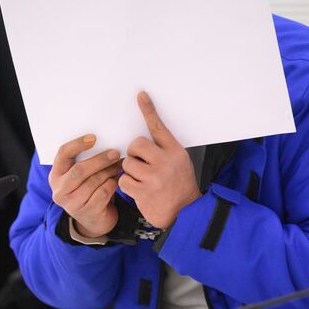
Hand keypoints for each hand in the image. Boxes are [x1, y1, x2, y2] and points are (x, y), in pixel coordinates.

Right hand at [49, 134, 122, 237]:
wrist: (94, 220)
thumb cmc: (89, 190)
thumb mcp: (81, 176)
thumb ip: (85, 161)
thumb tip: (106, 141)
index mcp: (56, 176)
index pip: (62, 155)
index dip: (77, 144)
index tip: (93, 138)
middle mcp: (60, 190)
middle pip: (79, 170)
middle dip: (99, 160)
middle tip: (115, 152)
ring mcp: (73, 204)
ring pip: (94, 181)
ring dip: (110, 171)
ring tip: (120, 164)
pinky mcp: (88, 212)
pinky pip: (103, 193)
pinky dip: (112, 184)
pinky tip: (117, 180)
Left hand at [118, 91, 200, 228]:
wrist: (185, 213)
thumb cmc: (179, 186)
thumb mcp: (178, 162)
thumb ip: (163, 151)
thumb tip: (139, 142)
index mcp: (175, 151)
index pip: (159, 127)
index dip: (149, 110)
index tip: (140, 95)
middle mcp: (165, 161)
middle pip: (136, 145)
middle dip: (134, 154)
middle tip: (141, 164)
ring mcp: (154, 177)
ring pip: (127, 164)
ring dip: (130, 172)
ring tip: (142, 180)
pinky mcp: (144, 191)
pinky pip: (123, 180)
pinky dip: (127, 185)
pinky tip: (138, 190)